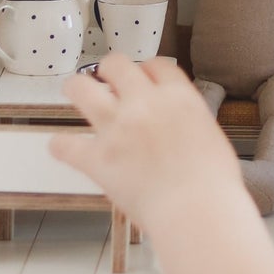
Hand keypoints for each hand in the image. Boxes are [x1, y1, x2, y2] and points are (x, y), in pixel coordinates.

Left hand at [53, 56, 245, 245]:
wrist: (196, 209)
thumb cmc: (212, 181)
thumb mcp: (209, 133)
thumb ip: (186, 119)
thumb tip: (177, 123)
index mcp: (177, 95)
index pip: (155, 65)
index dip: (147, 70)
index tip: (143, 79)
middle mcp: (144, 102)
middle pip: (117, 64)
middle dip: (110, 70)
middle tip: (107, 80)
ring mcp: (117, 128)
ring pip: (82, 89)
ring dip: (77, 88)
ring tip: (75, 90)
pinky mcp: (98, 158)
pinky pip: (66, 146)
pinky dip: (61, 146)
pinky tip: (60, 146)